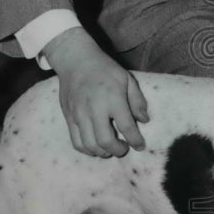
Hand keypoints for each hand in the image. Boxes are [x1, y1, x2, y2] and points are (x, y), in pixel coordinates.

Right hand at [43, 27, 148, 156]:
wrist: (75, 60)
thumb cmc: (105, 69)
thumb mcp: (127, 79)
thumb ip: (137, 100)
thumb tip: (144, 120)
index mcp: (113, 98)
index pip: (126, 126)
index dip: (136, 140)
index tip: (140, 146)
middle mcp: (94, 108)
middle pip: (105, 141)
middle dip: (118, 150)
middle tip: (124, 148)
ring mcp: (79, 114)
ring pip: (90, 145)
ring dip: (103, 152)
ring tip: (110, 149)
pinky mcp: (68, 117)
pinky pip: (76, 142)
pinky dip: (87, 150)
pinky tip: (95, 146)